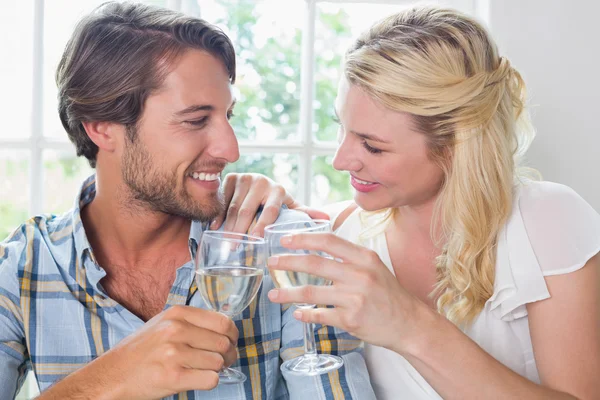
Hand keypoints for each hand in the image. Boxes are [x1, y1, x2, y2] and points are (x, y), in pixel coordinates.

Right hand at [114, 306, 237, 398]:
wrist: (111, 376)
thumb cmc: (139, 351)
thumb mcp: (162, 324)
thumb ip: (191, 322)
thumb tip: (224, 328)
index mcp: (177, 314)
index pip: (222, 322)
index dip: (232, 335)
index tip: (230, 342)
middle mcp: (176, 330)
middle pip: (224, 343)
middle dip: (229, 355)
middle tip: (222, 361)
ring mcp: (174, 353)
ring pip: (218, 362)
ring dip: (217, 370)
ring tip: (203, 370)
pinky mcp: (173, 377)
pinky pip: (210, 379)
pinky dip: (209, 382)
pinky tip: (196, 379)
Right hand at [212, 173, 329, 235]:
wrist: (257, 182)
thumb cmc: (275, 200)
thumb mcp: (289, 205)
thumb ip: (304, 213)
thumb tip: (327, 219)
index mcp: (278, 190)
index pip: (270, 210)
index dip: (262, 224)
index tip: (256, 239)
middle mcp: (261, 181)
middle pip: (247, 209)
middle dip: (240, 230)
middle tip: (235, 248)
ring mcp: (245, 178)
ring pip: (233, 205)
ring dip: (228, 225)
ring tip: (226, 243)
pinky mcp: (231, 177)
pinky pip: (222, 198)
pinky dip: (218, 214)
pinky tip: (215, 228)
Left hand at [266, 232, 422, 351]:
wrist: (409, 323)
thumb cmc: (388, 294)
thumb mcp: (373, 266)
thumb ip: (348, 258)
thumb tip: (315, 249)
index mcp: (364, 257)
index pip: (328, 241)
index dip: (303, 238)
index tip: (285, 239)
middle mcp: (359, 274)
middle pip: (314, 264)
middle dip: (288, 262)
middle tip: (271, 262)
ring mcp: (355, 298)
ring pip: (312, 292)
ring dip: (288, 293)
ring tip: (273, 295)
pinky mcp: (351, 319)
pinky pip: (320, 315)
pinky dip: (305, 314)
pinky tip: (297, 312)